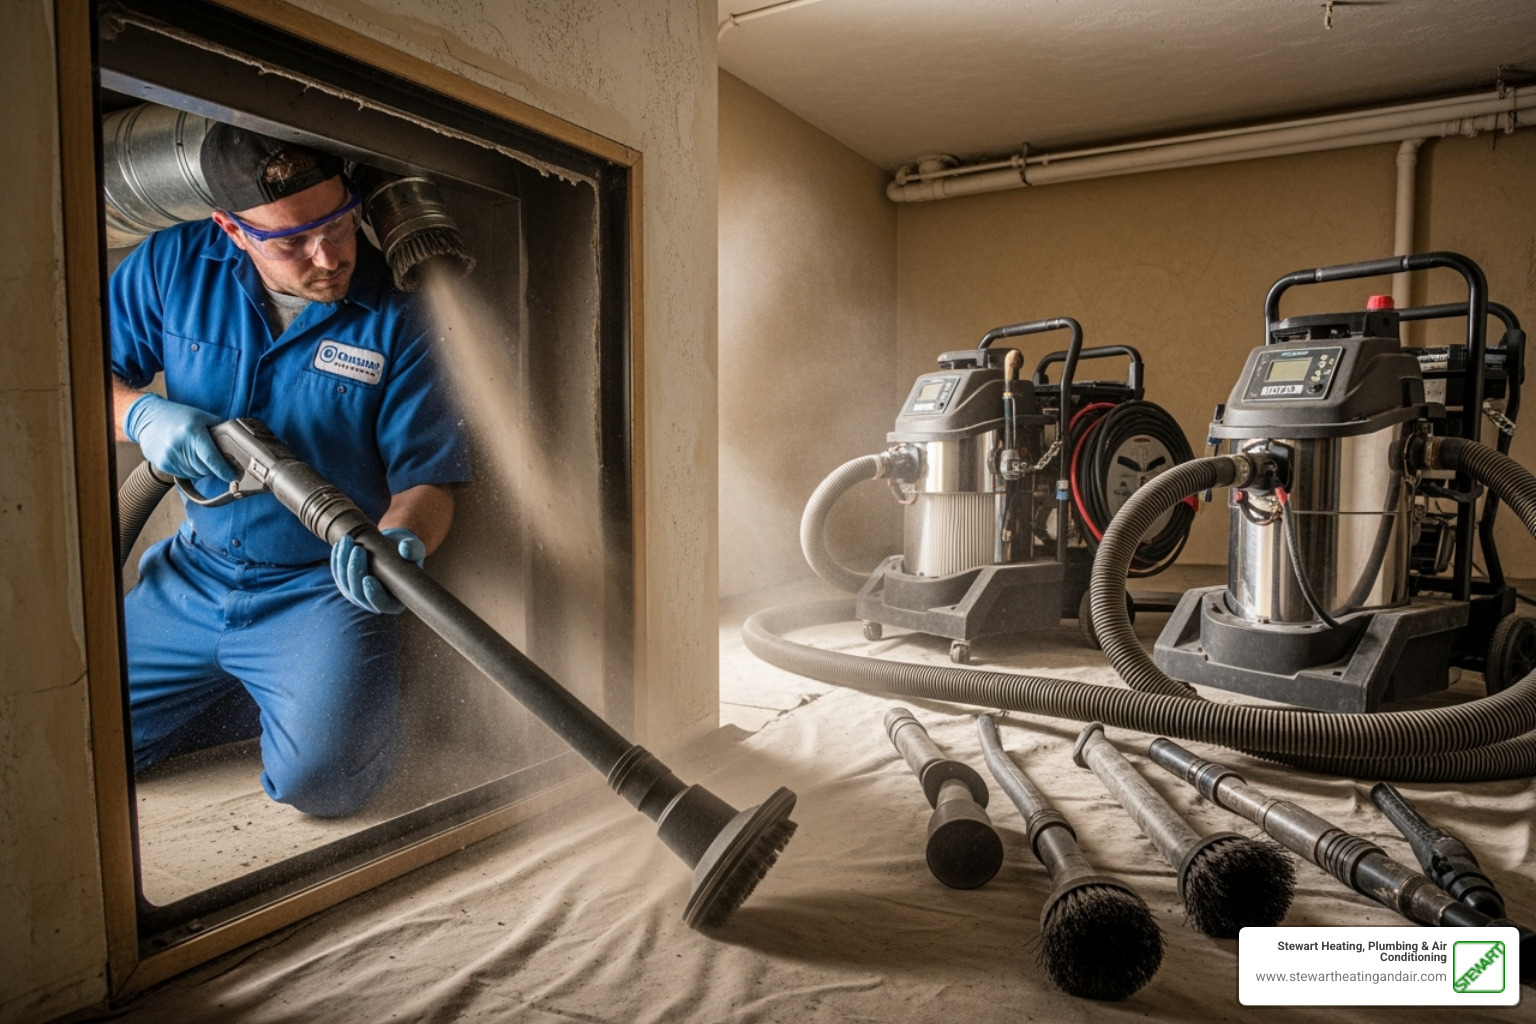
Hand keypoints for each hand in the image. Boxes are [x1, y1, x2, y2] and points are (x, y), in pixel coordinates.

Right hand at [124, 393, 238, 482]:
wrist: (148, 417)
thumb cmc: (178, 416)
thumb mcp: (202, 417)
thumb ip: (219, 429)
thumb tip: (236, 444)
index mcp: (193, 433)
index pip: (212, 459)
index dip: (224, 470)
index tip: (233, 476)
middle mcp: (180, 446)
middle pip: (205, 469)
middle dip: (214, 468)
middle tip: (215, 460)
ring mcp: (169, 456)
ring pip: (195, 474)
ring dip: (201, 469)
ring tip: (197, 455)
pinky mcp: (163, 464)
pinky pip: (184, 474)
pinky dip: (189, 470)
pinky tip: (186, 457)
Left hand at [331, 528, 424, 613]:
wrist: (394, 547)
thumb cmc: (408, 552)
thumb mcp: (415, 549)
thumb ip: (413, 550)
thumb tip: (405, 549)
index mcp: (395, 601)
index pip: (383, 605)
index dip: (374, 596)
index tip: (368, 579)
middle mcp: (375, 602)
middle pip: (358, 594)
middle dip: (355, 571)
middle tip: (359, 549)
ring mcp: (359, 594)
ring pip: (345, 584)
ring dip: (343, 562)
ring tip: (348, 541)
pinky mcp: (348, 584)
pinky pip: (338, 575)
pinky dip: (337, 560)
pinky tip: (339, 545)